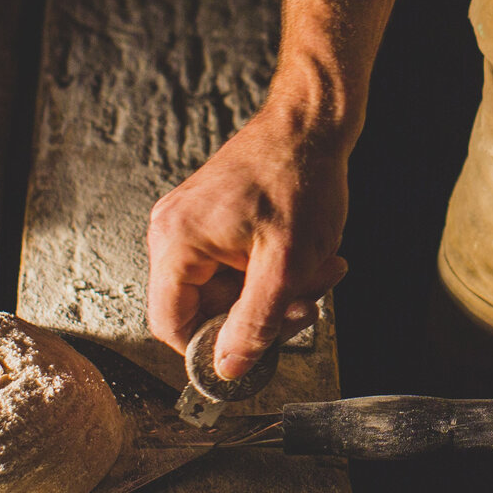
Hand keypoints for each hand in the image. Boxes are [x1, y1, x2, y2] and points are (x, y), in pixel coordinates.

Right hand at [145, 100, 350, 379]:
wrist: (311, 122)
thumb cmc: (299, 178)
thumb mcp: (286, 264)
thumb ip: (255, 322)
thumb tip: (228, 370)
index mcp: (177, 243)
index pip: (171, 325)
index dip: (214, 348)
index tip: (259, 349)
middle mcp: (172, 234)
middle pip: (204, 310)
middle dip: (262, 315)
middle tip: (309, 301)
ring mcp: (192, 225)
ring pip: (228, 291)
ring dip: (278, 293)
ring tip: (320, 269)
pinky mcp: (213, 221)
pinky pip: (237, 267)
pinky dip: (275, 271)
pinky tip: (311, 257)